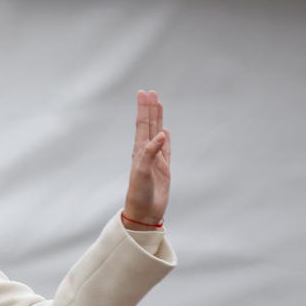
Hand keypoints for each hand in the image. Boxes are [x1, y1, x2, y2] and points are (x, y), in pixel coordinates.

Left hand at [123, 90, 169, 225]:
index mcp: (139, 151)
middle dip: (150, 108)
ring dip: (158, 119)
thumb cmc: (139, 194)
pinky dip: (165, 138)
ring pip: (158, 133)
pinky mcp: (164, 168)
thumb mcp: (143, 172)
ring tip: (158, 104)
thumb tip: (161, 133)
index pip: (142, 125)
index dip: (143, 109)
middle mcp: (146, 152)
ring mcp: (156, 159)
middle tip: (150, 92)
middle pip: (149, 125)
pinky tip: (164, 131)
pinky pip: (166, 149)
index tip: (144, 93)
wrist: (144, 213)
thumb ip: (151, 153)